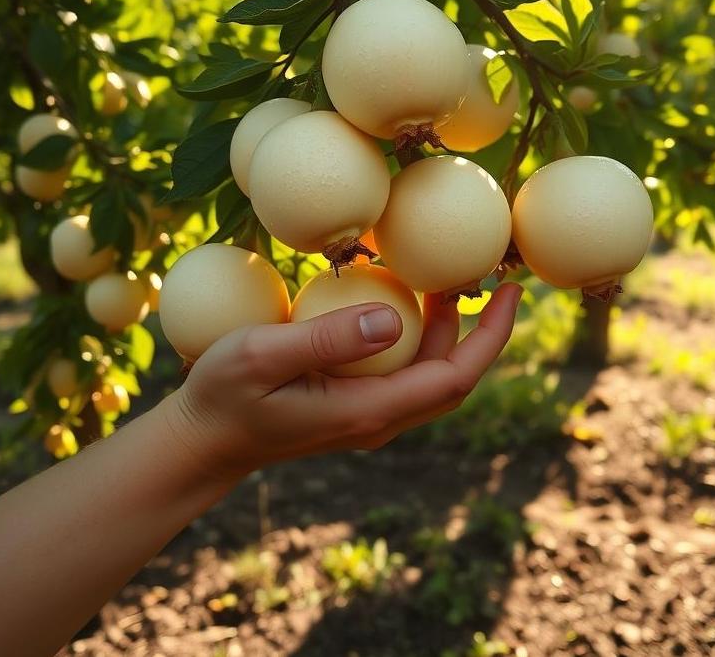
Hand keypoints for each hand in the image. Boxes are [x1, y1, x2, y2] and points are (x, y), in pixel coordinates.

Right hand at [164, 282, 522, 481]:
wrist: (202, 442)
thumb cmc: (222, 396)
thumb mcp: (262, 356)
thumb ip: (327, 338)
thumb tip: (394, 317)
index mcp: (367, 410)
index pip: (454, 377)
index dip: (491, 336)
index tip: (512, 293)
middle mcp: (379, 419)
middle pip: (451, 376)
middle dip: (480, 329)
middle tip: (483, 272)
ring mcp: (367, 415)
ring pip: (429, 373)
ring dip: (447, 329)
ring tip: (443, 276)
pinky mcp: (354, 406)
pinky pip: (402, 371)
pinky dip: (416, 335)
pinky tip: (399, 300)